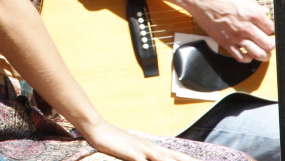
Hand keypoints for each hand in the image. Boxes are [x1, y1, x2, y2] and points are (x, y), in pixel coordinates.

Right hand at [77, 118, 200, 160]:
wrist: (97, 127)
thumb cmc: (111, 139)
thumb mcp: (129, 149)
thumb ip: (140, 155)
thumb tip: (145, 157)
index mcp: (151, 147)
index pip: (175, 155)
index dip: (187, 160)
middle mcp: (150, 147)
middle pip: (175, 157)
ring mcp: (143, 150)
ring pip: (165, 160)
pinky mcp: (133, 153)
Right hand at [156, 0, 274, 62]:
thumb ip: (256, 4)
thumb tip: (265, 11)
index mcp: (252, 14)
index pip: (272, 29)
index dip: (272, 31)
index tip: (269, 30)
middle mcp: (246, 28)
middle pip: (268, 45)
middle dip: (270, 45)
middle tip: (268, 42)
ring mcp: (235, 37)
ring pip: (257, 54)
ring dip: (263, 55)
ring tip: (262, 52)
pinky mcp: (225, 43)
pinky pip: (240, 58)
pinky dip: (247, 58)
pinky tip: (247, 53)